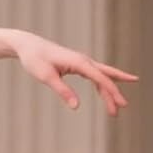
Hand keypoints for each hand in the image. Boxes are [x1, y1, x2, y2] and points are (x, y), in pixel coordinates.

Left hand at [13, 32, 136, 115]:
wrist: (28, 45)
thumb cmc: (35, 59)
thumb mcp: (46, 76)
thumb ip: (62, 91)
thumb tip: (76, 107)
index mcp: (79, 62)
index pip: (100, 78)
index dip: (111, 91)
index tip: (119, 104)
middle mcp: (83, 60)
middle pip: (105, 76)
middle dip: (115, 91)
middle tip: (124, 106)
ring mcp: (81, 62)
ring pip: (101, 76)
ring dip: (109, 90)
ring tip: (117, 105)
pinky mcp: (77, 64)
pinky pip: (94, 75)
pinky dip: (102, 84)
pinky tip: (106, 92)